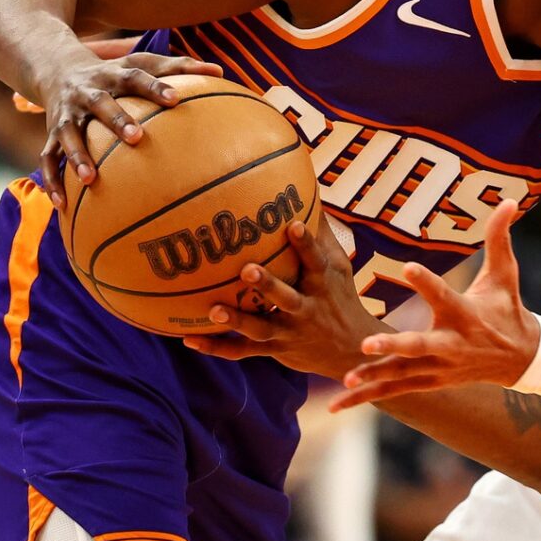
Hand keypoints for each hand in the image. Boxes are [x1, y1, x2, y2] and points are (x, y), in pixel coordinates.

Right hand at [35, 52, 221, 207]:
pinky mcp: (51, 132)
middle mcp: (88, 92)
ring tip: (90, 179)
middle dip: (116, 119)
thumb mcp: (141, 63)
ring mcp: (67, 114)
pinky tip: (63, 204)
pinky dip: (53, 180)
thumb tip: (220, 70)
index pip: (136, 77)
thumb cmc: (114, 74)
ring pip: (68, 134)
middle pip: (101, 103)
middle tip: (136, 138)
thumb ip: (179, 67)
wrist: (56, 67)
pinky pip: (48, 158)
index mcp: (114, 75)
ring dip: (77, 155)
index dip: (155, 87)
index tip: (175, 99)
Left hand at [182, 217, 385, 380]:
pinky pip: (242, 351)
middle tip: (247, 269)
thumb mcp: (338, 266)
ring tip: (213, 311)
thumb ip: (321, 232)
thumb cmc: (338, 296)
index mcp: (322, 284)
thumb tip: (307, 189)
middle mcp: (306, 309)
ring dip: (237, 321)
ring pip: (261, 329)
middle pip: (286, 298)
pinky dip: (217, 347)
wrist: (350, 350)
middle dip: (268, 285)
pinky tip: (190, 339)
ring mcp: (289, 332)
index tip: (294, 224)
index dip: (306, 244)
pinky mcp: (274, 350)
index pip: (315, 262)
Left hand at [332, 200, 539, 410]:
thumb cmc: (506, 309)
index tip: (408, 268)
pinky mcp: (428, 381)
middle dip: (394, 346)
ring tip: (347, 378)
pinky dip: (368, 398)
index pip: (444, 295)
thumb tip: (510, 200)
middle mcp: (451, 344)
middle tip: (367, 343)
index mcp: (465, 314)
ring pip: (403, 374)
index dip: (427, 282)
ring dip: (375, 377)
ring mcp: (439, 368)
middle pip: (420, 346)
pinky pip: (395, 391)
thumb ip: (499, 238)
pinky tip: (338, 405)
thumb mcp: (505, 274)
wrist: (520, 359)